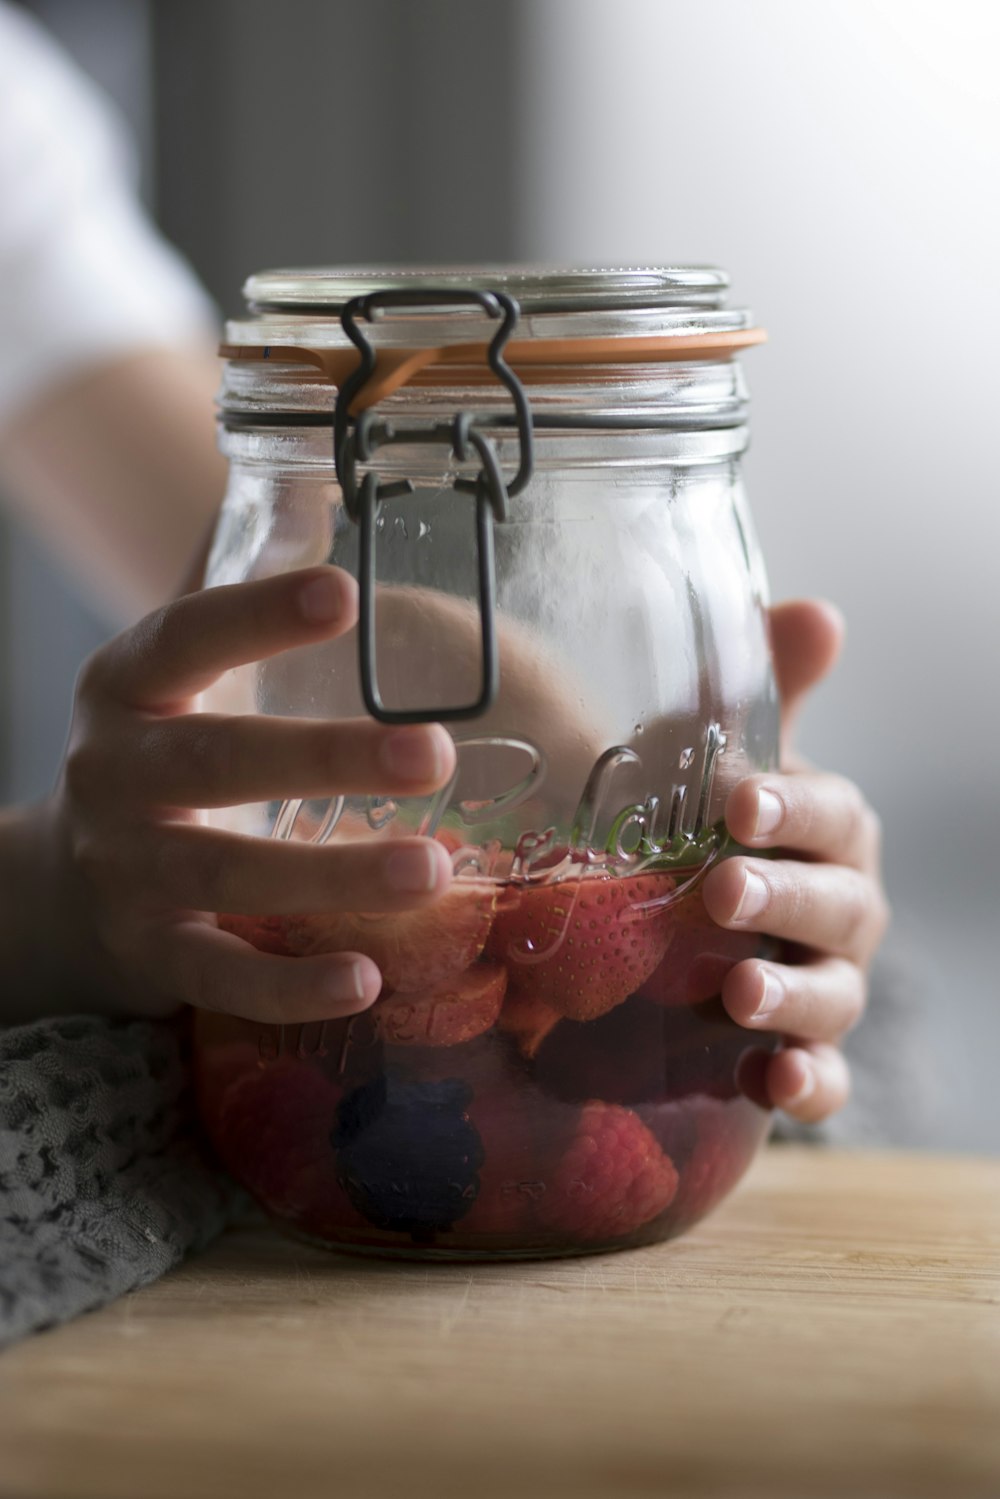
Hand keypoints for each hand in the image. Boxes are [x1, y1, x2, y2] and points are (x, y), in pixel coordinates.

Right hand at [37, 567, 455, 1022]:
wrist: (59, 886)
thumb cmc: (154, 756)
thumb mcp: (168, 676)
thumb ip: (234, 599)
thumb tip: (321, 480)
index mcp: (128, 686)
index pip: (187, 636)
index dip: (259, 614)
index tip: (344, 593)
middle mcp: (116, 774)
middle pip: (217, 762)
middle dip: (324, 758)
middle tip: (431, 754)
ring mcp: (126, 870)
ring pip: (225, 873)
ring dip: (332, 876)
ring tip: (432, 871)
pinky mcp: (149, 954)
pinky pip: (220, 975)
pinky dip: (289, 986)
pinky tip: (365, 980)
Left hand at [702, 601, 889, 1124]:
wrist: (675, 929)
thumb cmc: (701, 825)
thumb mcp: (710, 754)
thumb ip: (759, 691)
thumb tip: (820, 612)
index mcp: (829, 833)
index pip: (832, 814)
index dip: (793, 807)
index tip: (738, 802)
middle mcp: (844, 909)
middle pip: (837, 905)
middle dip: (784, 898)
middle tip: (720, 892)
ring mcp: (828, 986)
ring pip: (835, 996)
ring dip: (794, 997)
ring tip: (740, 996)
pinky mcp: (798, 1055)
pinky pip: (823, 1081)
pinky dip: (808, 1084)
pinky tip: (771, 1082)